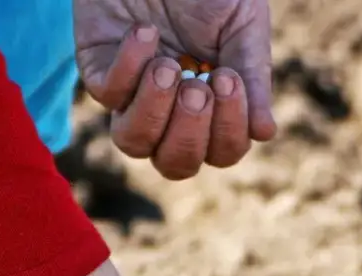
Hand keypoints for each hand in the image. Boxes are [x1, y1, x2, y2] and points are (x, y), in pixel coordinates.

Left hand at [73, 0, 276, 178]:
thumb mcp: (243, 25)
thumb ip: (253, 76)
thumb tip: (264, 134)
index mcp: (212, 106)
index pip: (220, 152)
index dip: (227, 132)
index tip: (229, 80)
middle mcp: (170, 110)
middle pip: (174, 163)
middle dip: (189, 133)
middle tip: (198, 87)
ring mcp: (131, 94)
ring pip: (133, 143)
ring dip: (154, 111)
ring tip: (168, 67)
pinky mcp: (97, 69)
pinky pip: (108, 94)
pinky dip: (129, 67)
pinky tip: (145, 32)